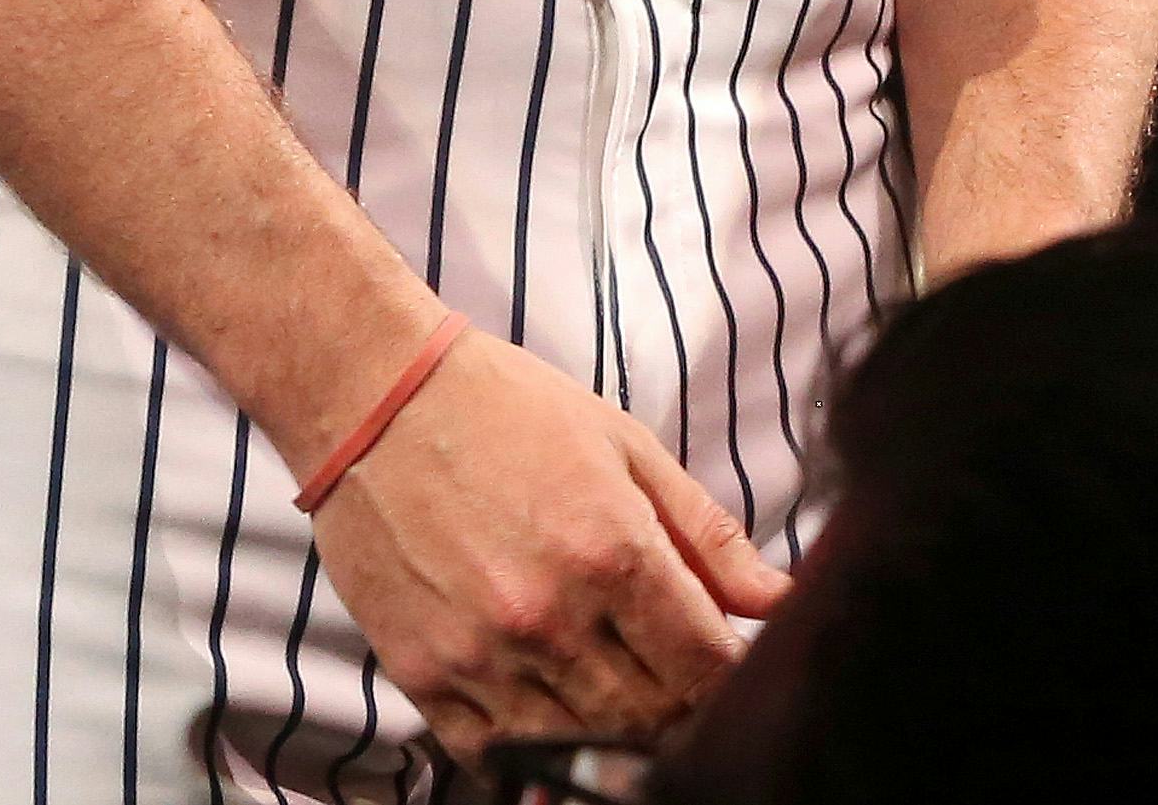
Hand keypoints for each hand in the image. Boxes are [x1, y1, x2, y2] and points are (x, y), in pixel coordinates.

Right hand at [303, 325, 794, 757]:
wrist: (377, 404)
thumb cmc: (511, 414)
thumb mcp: (629, 450)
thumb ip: (709, 536)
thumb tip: (780, 598)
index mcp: (614, 552)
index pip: (704, 665)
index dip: (733, 680)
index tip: (736, 671)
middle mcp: (550, 616)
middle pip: (648, 717)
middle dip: (683, 711)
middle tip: (685, 685)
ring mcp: (481, 655)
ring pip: (578, 744)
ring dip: (616, 736)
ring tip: (628, 701)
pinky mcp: (422, 676)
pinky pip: (492, 755)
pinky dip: (533, 752)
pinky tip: (555, 719)